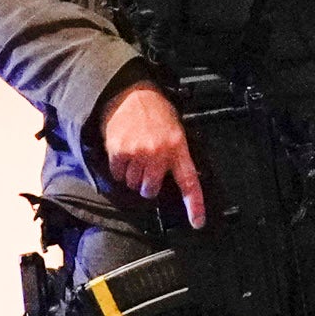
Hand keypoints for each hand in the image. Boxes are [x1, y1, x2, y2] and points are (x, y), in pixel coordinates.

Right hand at [99, 83, 204, 223]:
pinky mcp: (119, 152)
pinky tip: (122, 152)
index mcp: (178, 148)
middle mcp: (159, 154)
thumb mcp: (174, 129)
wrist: (129, 93)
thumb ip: (175, 153)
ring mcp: (138, 154)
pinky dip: (118, 169)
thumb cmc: (154, 111)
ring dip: (131, 175)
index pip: (189, 182)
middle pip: (150, 190)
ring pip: (132, 184)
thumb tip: (174, 176)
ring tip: (134, 155)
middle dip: (146, 184)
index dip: (195, 205)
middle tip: (146, 169)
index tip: (197, 222)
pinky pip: (117, 175)